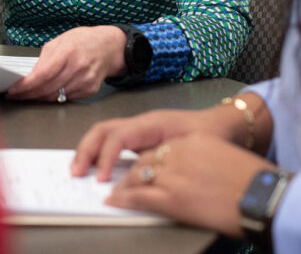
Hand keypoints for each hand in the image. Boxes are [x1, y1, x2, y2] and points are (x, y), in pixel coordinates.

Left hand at [5, 25, 125, 101]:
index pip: (42, 75)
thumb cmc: (83, 41)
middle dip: (28, 95)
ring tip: (29, 95)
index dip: (25, 86)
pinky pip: (67, 98)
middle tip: (16, 96)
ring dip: (40, 98)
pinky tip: (48, 92)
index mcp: (67, 52)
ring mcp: (85, 80)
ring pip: (56, 97)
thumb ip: (44, 59)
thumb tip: (29, 76)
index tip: (13, 91)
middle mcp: (77, 67)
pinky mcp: (90, 89)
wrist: (109, 46)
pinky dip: (55, 97)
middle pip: (47, 89)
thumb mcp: (60, 41)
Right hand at [72, 107, 241, 181]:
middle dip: (86, 149)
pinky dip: (99, 153)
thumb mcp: (191, 147)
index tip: (100, 178)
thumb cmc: (210, 134)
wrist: (225, 125)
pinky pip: (113, 141)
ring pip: (105, 133)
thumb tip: (139, 176)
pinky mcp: (141, 138)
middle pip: (103, 129)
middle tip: (76, 172)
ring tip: (79, 171)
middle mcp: (141, 123)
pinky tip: (96, 169)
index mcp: (152, 123)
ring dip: (89, 151)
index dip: (106, 156)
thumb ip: (165, 159)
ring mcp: (139, 129)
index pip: (119, 135)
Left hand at [108, 133, 272, 237]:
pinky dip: (122, 198)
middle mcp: (180, 153)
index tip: (136, 167)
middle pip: (144, 160)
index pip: (159, 148)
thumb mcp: (222, 158)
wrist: (261, 194)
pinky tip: (114, 201)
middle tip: (115, 179)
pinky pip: (138, 195)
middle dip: (127, 171)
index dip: (144, 160)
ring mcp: (174, 174)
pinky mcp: (172, 197)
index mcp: (193, 141)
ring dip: (123, 185)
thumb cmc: (249, 180)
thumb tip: (188, 173)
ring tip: (113, 192)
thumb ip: (200, 160)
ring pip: (137, 176)